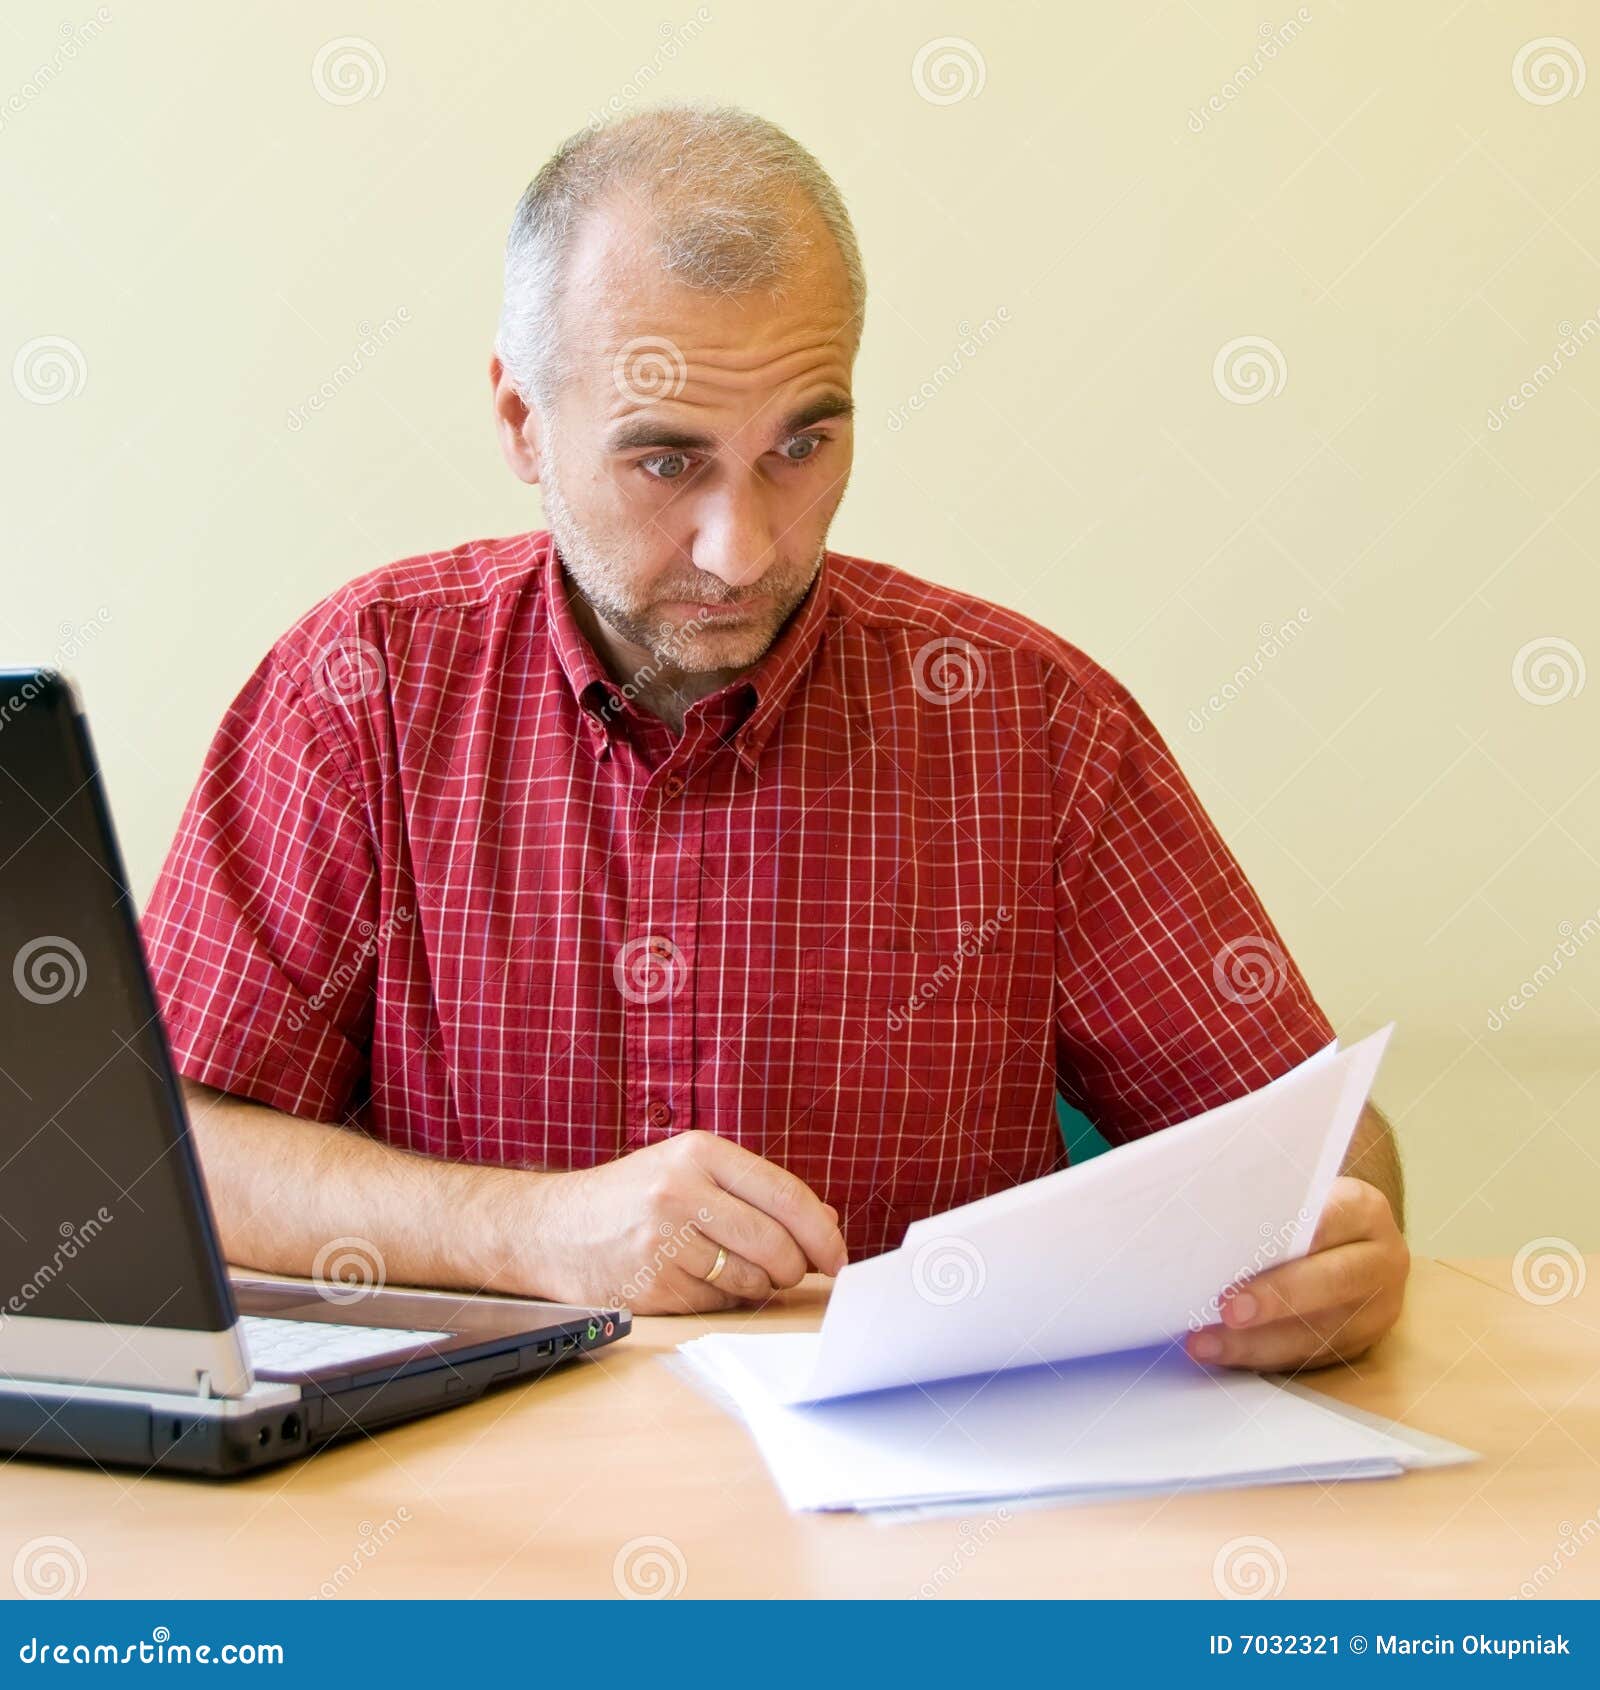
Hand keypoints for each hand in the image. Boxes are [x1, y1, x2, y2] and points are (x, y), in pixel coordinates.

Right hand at [504, 1130, 847, 1314]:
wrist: (551, 1227)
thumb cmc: (631, 1197)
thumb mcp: (689, 1170)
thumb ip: (756, 1190)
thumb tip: (825, 1220)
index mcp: (699, 1153)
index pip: (786, 1195)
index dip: (823, 1233)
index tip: (840, 1256)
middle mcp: (680, 1191)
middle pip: (776, 1244)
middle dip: (797, 1267)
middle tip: (794, 1272)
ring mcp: (662, 1240)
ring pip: (751, 1279)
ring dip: (759, 1285)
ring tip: (733, 1268)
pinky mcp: (650, 1284)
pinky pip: (718, 1304)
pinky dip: (723, 1300)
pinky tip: (700, 1281)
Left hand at [1184, 1176, 1409, 1372]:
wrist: (1349, 1239)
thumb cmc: (1305, 1211)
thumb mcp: (1299, 1195)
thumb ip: (1270, 1206)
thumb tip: (1212, 1218)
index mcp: (1365, 1211)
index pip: (1329, 1220)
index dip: (1292, 1238)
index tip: (1249, 1253)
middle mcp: (1381, 1260)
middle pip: (1333, 1281)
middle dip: (1276, 1299)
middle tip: (1227, 1310)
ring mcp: (1376, 1308)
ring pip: (1320, 1332)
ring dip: (1257, 1343)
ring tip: (1206, 1343)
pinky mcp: (1360, 1344)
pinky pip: (1310, 1358)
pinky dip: (1261, 1358)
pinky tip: (1223, 1355)